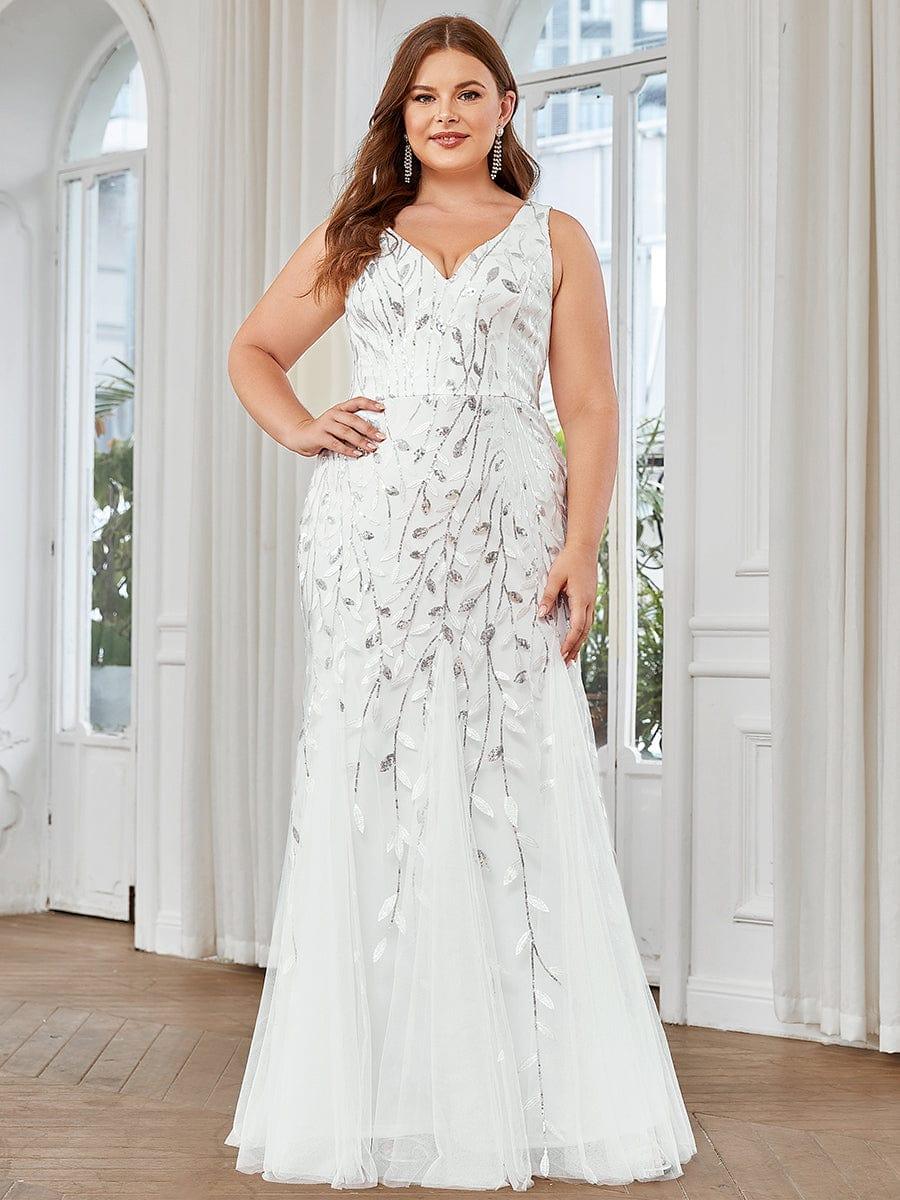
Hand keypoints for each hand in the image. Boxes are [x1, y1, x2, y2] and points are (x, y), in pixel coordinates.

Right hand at [287, 395, 387, 457]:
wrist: (301, 435)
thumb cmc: (324, 431)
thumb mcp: (338, 425)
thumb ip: (352, 427)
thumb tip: (373, 435)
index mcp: (340, 409)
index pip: (356, 402)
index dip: (370, 404)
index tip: (382, 408)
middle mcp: (333, 414)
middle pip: (353, 419)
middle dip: (369, 429)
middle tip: (380, 437)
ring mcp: (325, 425)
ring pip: (346, 432)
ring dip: (360, 441)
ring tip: (371, 447)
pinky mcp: (319, 436)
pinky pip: (336, 444)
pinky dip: (348, 450)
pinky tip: (357, 454)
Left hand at [537, 544, 597, 665]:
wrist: (585, 547)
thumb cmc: (570, 560)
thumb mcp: (555, 577)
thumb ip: (548, 597)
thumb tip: (541, 615)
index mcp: (581, 599)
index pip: (576, 627)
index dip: (569, 643)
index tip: (561, 654)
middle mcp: (589, 603)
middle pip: (583, 632)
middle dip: (575, 648)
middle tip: (566, 663)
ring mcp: (592, 601)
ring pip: (587, 628)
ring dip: (579, 643)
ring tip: (572, 657)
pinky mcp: (590, 598)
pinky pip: (587, 620)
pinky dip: (582, 632)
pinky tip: (577, 637)